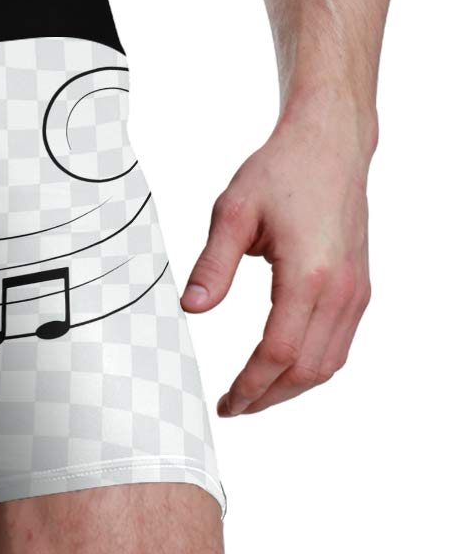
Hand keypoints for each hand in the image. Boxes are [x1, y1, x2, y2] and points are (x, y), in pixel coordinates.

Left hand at [180, 109, 373, 416]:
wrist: (329, 145)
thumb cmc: (280, 172)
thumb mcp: (231, 212)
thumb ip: (212, 265)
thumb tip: (193, 308)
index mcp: (308, 275)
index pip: (279, 352)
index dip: (251, 385)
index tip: (226, 402)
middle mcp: (341, 290)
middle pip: (308, 369)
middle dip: (268, 397)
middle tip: (233, 407)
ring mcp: (356, 290)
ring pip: (330, 363)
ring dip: (292, 387)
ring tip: (253, 395)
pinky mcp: (360, 286)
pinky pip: (341, 343)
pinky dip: (313, 366)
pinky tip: (284, 368)